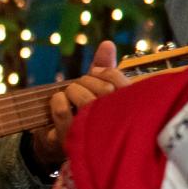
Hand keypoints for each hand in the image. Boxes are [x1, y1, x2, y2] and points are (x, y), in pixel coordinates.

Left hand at [28, 39, 128, 166]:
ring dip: (72, 90)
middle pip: (103, 89)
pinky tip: (59, 101)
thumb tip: (107, 43)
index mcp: (130, 109)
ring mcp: (95, 132)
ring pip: (83, 98)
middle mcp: (117, 123)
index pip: (120, 81)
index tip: (95, 73)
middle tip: (81, 87)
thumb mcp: (100, 89)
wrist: (72, 145)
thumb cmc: (91, 113)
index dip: (105, 72)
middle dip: (87, 81)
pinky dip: (57, 100)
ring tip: (71, 96)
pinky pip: (62, 110)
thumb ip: (105, 66)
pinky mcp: (72, 138)